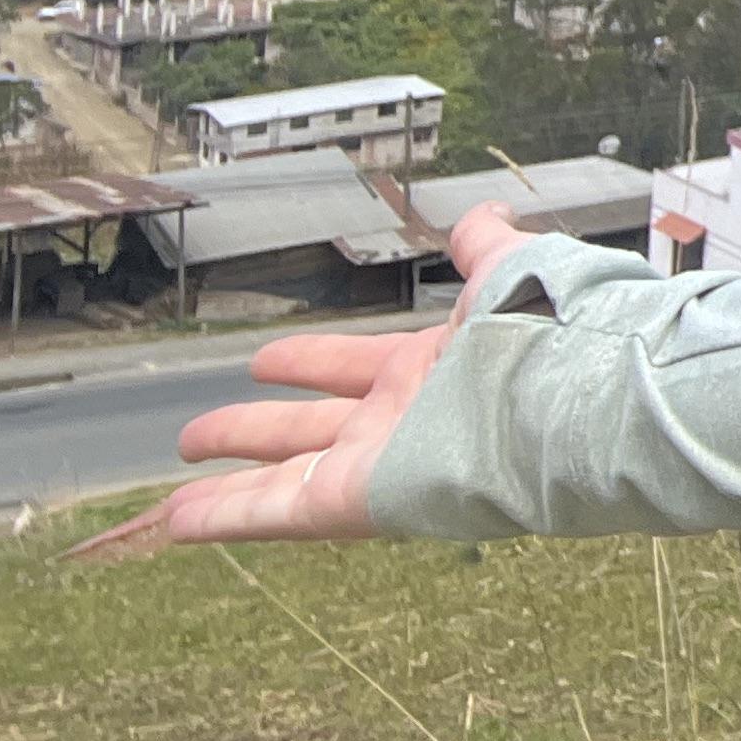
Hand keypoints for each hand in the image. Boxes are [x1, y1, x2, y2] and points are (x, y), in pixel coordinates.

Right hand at [72, 201, 529, 558]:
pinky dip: (224, 517)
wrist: (564, 392)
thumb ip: (486, 248)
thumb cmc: (544, 329)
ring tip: (176, 496)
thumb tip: (480, 217)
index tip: (262, 361)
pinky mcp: (354, 501)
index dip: (309, 363)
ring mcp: (373, 465)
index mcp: (427, 367)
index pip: (352, 365)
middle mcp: (397, 421)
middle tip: (198, 434)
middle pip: (306, 429)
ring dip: (226, 486)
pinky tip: (178, 522)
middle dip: (253, 430)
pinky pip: (275, 512)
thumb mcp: (509, 271)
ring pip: (281, 478)